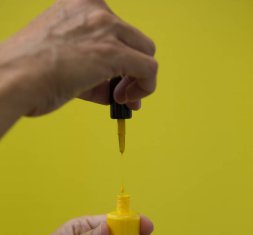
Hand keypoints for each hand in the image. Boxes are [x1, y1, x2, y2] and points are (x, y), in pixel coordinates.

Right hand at [0, 0, 156, 117]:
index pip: (114, 31)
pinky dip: (145, 87)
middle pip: (135, 40)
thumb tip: (122, 95)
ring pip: (146, 51)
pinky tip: (126, 100)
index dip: (120, 58)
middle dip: (132, 69)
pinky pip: (149, 69)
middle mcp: (95, 9)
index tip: (114, 78)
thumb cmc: (29, 73)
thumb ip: (97, 75)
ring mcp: (105, 27)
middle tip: (120, 92)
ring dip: (139, 79)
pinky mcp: (113, 51)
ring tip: (121, 98)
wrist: (12, 78)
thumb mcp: (65, 62)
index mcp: (80, 5)